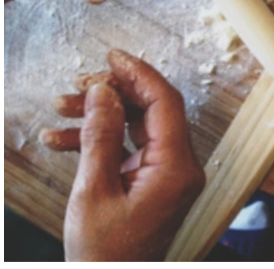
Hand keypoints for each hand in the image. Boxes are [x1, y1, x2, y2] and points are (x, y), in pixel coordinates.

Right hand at [41, 49, 204, 261]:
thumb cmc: (105, 254)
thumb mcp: (94, 191)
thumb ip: (100, 137)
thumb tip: (103, 92)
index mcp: (176, 167)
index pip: (165, 103)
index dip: (138, 74)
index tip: (112, 56)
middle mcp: (180, 167)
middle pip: (152, 110)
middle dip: (113, 93)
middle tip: (77, 85)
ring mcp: (169, 175)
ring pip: (137, 126)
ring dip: (100, 115)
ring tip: (61, 108)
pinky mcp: (154, 183)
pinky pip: (131, 148)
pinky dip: (101, 140)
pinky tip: (62, 138)